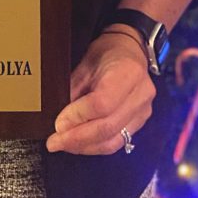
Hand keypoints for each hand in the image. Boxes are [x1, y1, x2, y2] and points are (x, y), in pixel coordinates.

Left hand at [45, 32, 154, 154]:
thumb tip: (60, 119)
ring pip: (113, 140)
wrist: (130, 50)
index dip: (77, 116)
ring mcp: (143, 111)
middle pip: (107, 127)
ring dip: (85, 146)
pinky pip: (118, 141)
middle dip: (77, 138)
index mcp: (128, 72)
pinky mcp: (140, 122)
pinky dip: (96, 146)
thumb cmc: (107, 52)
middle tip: (54, 142)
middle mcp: (140, 94)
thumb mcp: (86, 63)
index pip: (101, 103)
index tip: (58, 123)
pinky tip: (80, 144)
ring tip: (63, 145)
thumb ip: (74, 89)